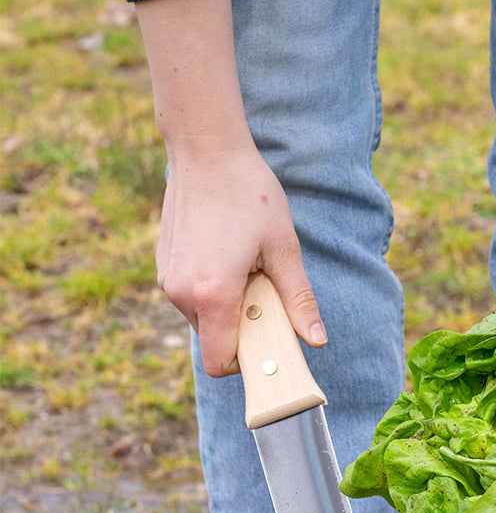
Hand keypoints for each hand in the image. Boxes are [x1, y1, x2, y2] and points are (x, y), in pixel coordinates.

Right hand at [133, 0, 324, 376]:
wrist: (206, 150)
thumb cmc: (250, 195)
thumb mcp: (284, 249)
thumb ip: (299, 300)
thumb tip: (317, 341)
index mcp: (213, 294)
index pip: (220, 362)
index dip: (245, 361)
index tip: (267, 337)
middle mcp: (181, 293)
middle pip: (214, 341)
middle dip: (241, 326)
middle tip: (261, 286)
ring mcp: (167, 280)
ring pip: (202, 319)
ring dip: (227, 306)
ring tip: (243, 264)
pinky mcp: (162, 267)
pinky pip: (190, 297)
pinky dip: (211, 290)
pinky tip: (225, 253)